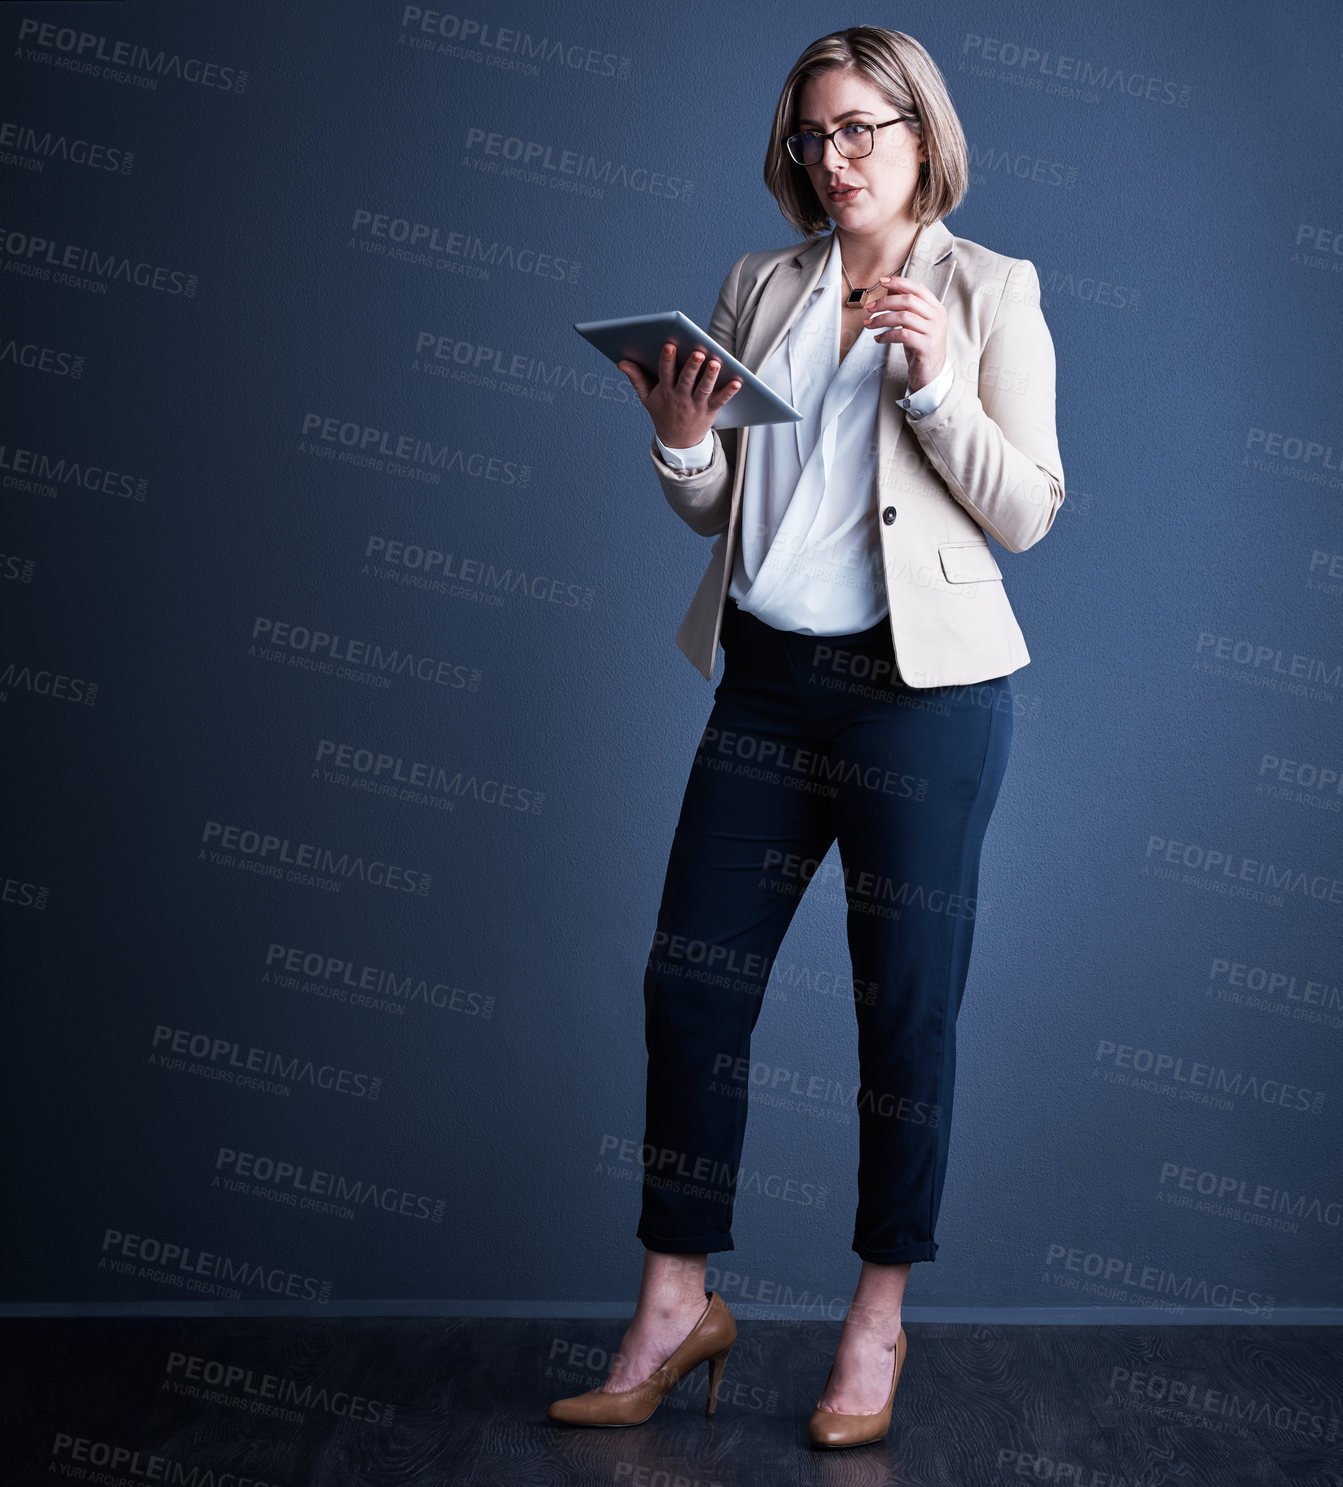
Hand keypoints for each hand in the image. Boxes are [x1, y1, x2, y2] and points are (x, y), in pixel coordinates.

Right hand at [618, 341, 741, 448]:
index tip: (669, 346)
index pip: (665, 373)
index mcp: (665, 391)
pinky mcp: (710, 410)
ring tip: (716, 362)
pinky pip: (721, 400)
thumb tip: (621, 362)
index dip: (667, 360)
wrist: (678, 441)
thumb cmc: (663, 412)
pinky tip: (737, 381)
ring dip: (710, 376)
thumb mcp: (647, 398)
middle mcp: (681, 397)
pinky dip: (729, 391)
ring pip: (704, 389)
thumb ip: (636, 378)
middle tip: (697, 353)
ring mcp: (696, 404)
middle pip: (687, 380)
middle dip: (691, 366)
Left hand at [863, 275, 946, 393]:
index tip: (882, 282)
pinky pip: (902, 335)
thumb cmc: (921, 347)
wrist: (931, 374)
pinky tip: (878, 338)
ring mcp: (933, 331)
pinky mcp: (926, 346)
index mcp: (936, 308)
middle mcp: (937, 317)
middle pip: (908, 300)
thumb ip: (905, 306)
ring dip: (882, 319)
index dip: (899, 282)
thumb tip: (889, 288)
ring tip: (870, 325)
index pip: (918, 288)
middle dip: (885, 302)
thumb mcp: (914, 324)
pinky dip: (886, 335)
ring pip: (903, 316)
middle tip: (870, 308)